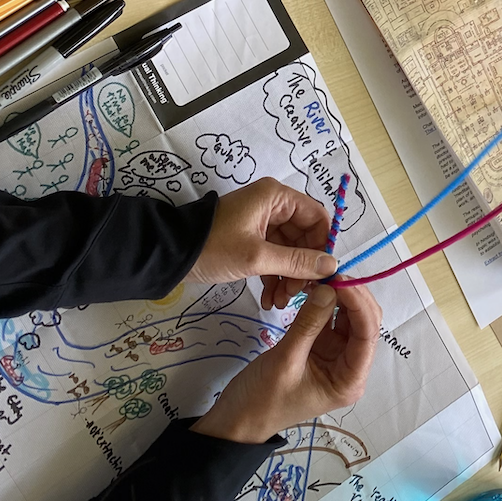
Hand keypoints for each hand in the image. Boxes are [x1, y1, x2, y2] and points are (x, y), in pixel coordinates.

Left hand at [185, 178, 336, 308]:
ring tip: (280, 302)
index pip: (317, 217)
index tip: (321, 275)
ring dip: (289, 277)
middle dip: (303, 268)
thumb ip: (297, 262)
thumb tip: (332, 266)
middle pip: (304, 236)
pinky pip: (274, 256)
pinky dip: (275, 277)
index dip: (322, 246)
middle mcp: (273, 205)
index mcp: (276, 198)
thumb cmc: (214, 248)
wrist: (169, 255)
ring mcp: (261, 223)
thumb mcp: (257, 257)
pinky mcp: (251, 239)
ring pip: (290, 251)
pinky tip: (270, 300)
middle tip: (297, 295)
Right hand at [190, 284, 381, 443]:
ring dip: (338, 297)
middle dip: (351, 297)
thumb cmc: (262, 399)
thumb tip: (329, 288)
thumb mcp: (285, 360)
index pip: (367, 335)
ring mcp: (334, 357)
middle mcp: (349, 368)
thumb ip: (308, 323)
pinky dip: (323, 304)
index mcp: (350, 380)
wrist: (237, 420)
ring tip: (320, 276)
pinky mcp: (319, 349)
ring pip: (347, 319)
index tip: (340, 278)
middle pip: (362, 324)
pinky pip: (328, 321)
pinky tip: (314, 287)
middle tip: (330, 272)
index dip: (358, 303)